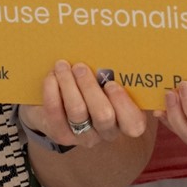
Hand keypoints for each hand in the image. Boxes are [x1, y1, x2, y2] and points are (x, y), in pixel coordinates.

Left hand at [20, 61, 146, 148]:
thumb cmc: (88, 87)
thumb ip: (111, 73)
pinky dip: (52, 91)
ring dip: (69, 84)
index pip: (134, 123)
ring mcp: (85, 137)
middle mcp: (108, 132)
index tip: (112, 83)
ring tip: (62, 66)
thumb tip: (110, 48)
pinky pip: (56, 113)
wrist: (56, 107)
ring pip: (78, 111)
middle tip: (80, 67)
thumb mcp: (103, 81)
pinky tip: (52, 77)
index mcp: (125, 118)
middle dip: (90, 87)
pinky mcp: (62, 135)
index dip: (125, 105)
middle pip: (103, 115)